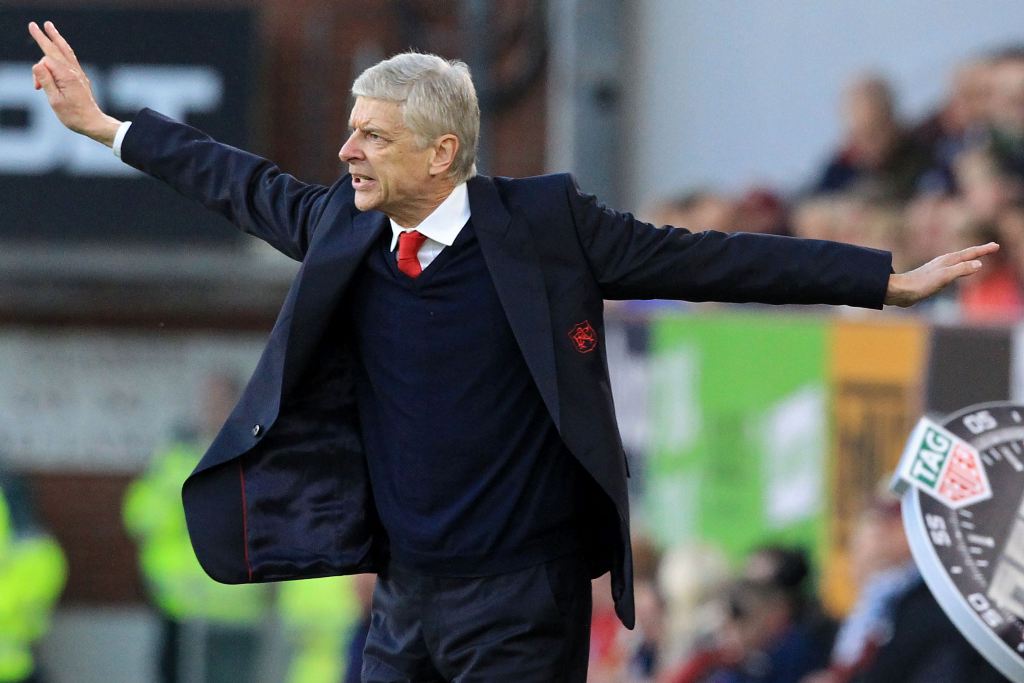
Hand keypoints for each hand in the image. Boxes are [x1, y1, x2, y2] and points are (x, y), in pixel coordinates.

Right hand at [28, 21, 120, 145]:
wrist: (93, 123)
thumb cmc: (74, 116)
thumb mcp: (55, 101)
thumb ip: (46, 81)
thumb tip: (37, 64)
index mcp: (66, 76)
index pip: (45, 63)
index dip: (37, 73)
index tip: (37, 88)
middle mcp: (73, 72)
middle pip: (56, 49)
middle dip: (44, 37)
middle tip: (33, 24)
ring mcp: (78, 74)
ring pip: (65, 51)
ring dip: (56, 38)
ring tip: (49, 26)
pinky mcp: (80, 78)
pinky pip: (71, 58)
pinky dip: (64, 49)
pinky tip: (62, 46)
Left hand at [885, 242, 999, 306]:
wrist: (899, 291)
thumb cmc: (920, 284)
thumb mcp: (944, 277)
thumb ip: (961, 269)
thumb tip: (979, 264)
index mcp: (947, 261)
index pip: (970, 254)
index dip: (983, 250)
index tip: (996, 246)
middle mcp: (942, 262)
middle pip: (965, 254)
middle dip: (979, 251)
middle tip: (992, 247)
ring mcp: (937, 269)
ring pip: (957, 261)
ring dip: (969, 258)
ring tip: (976, 257)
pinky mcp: (931, 277)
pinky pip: (951, 269)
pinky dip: (959, 267)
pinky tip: (954, 271)